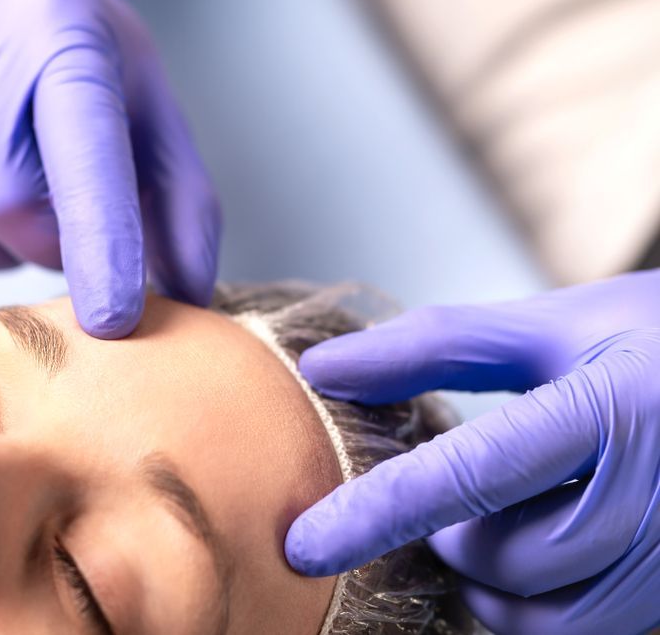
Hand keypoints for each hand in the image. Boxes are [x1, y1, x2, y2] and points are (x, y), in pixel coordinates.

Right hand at [0, 0, 219, 337]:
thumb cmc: (80, 64)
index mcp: (66, 40)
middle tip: (53, 213)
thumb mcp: (150, 117)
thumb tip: (186, 296)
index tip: (110, 318)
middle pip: (1, 205)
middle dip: (39, 241)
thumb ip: (181, 208)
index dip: (98, 241)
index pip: (84, 154)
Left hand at [288, 270, 659, 634]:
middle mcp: (655, 490)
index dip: (380, 512)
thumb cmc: (647, 340)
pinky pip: (583, 628)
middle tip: (442, 495)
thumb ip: (435, 345)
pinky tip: (528, 552)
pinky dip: (530, 605)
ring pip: (547, 611)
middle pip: (511, 557)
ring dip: (488, 578)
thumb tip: (323, 368)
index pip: (474, 471)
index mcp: (610, 408)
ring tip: (487, 522)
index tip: (305, 544)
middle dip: (450, 536)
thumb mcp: (548, 326)